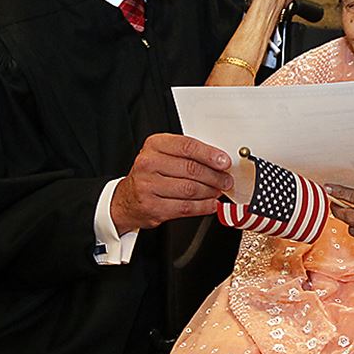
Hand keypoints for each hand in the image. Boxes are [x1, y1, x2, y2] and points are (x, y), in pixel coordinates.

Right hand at [110, 134, 234, 234]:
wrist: (127, 199)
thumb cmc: (151, 174)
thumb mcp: (164, 155)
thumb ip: (188, 154)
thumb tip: (219, 161)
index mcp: (154, 145)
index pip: (187, 147)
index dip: (210, 154)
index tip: (224, 162)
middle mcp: (148, 164)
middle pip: (191, 169)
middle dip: (215, 176)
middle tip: (226, 180)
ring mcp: (148, 186)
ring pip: (190, 189)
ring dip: (211, 191)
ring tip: (219, 191)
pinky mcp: (153, 207)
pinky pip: (185, 207)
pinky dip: (203, 206)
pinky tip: (211, 204)